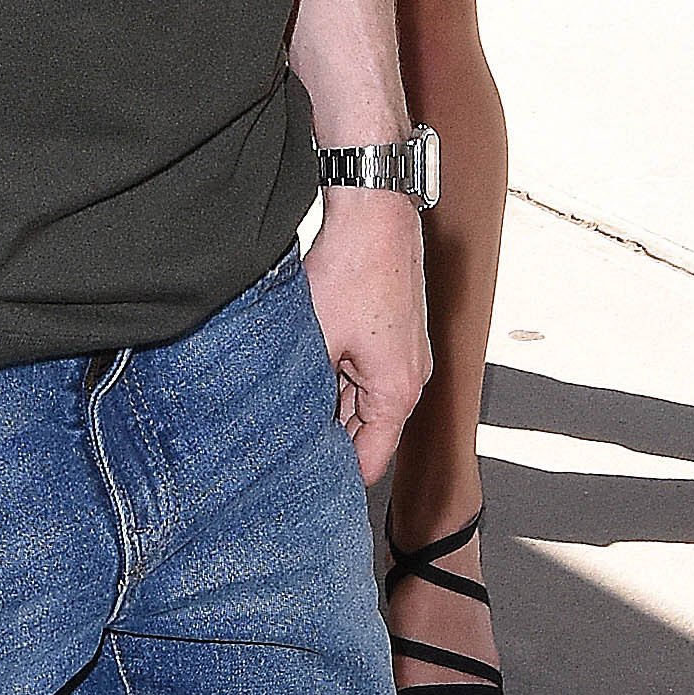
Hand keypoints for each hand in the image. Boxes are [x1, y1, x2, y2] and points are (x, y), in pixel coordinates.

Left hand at [303, 190, 430, 485]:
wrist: (374, 213)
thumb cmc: (351, 271)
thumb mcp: (316, 340)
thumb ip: (308, 393)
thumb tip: (287, 428)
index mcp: (396, 393)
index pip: (369, 463)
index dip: (334, 476)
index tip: (299, 481)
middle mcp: (410, 380)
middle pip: (366, 432)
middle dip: (329, 436)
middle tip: (283, 444)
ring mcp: (407, 355)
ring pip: (364, 399)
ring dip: (331, 400)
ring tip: (291, 401)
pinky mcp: (396, 333)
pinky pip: (367, 371)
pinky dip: (340, 374)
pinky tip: (308, 365)